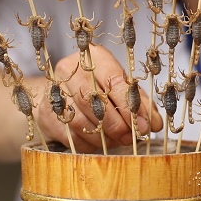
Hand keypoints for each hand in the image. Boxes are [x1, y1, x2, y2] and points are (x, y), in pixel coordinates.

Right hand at [36, 45, 161, 151]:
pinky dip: (89, 143)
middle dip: (117, 124)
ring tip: (118, 141)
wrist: (58, 94)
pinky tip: (100, 143)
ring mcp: (55, 90)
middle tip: (130, 137)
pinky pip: (71, 134)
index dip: (130, 106)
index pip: (114, 81)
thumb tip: (154, 124)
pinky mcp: (46, 112)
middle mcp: (71, 69)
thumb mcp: (121, 89)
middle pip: (95, 101)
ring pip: (82, 120)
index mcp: (94, 57)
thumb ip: (140, 104)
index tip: (144, 125)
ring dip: (104, 137)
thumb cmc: (97, 89)